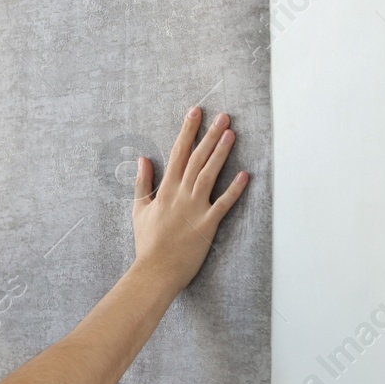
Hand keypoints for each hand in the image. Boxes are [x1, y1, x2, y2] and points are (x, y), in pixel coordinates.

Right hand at [131, 106, 248, 288]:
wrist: (155, 271)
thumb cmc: (148, 243)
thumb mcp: (139, 210)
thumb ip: (142, 183)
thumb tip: (142, 159)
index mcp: (165, 190)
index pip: (177, 153)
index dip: (187, 131)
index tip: (195, 112)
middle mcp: (180, 195)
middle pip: (196, 159)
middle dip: (209, 135)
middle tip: (223, 116)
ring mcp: (195, 209)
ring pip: (208, 175)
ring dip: (220, 153)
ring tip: (232, 134)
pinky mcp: (207, 225)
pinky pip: (223, 204)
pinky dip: (234, 190)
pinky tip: (245, 175)